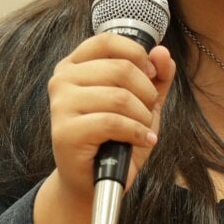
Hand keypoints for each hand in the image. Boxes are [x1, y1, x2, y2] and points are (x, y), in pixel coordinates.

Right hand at [34, 32, 175, 223]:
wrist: (95, 182)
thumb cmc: (115, 139)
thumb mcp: (142, 102)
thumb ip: (156, 76)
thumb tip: (162, 53)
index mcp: (75, 65)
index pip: (108, 41)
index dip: (137, 54)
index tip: (150, 76)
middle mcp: (62, 80)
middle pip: (121, 69)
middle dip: (146, 94)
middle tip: (147, 113)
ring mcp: (60, 106)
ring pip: (120, 97)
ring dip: (142, 117)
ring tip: (142, 130)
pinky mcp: (66, 132)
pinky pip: (113, 122)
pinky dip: (136, 132)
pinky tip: (142, 141)